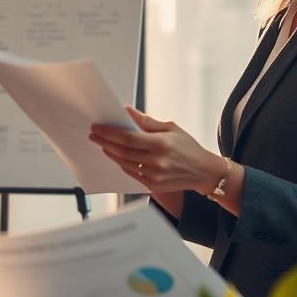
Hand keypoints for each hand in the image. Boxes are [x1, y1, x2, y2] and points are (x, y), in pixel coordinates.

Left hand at [89, 106, 226, 195]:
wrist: (203, 172)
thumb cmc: (187, 146)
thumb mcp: (170, 128)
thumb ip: (146, 121)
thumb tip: (127, 110)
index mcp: (161, 144)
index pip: (128, 138)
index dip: (109, 133)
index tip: (96, 127)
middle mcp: (157, 161)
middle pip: (122, 151)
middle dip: (104, 142)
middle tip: (93, 134)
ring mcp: (154, 176)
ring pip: (124, 163)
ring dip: (110, 153)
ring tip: (101, 143)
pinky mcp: (153, 186)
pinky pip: (131, 173)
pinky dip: (120, 163)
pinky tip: (115, 155)